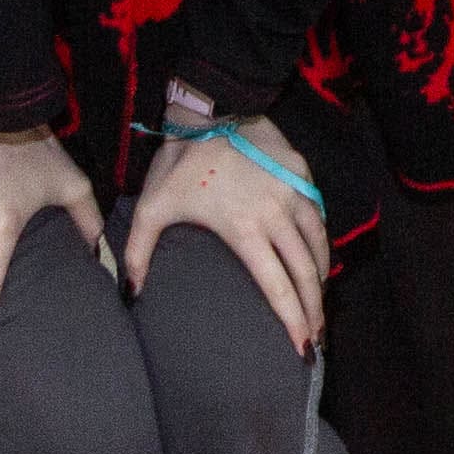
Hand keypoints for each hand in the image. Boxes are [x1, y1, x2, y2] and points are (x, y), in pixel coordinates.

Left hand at [128, 115, 328, 354]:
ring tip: (318, 299)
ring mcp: (294, 192)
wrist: (211, 105)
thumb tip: (131, 294)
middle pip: (306, 273)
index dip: (292, 320)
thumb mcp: (152, 206)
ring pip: (319, 244)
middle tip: (317, 337)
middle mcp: (277, 215)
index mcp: (244, 230)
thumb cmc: (180, 159)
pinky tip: (316, 254)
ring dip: (321, 277)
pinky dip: (320, 240)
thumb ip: (138, 253)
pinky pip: (318, 215)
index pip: (277, 286)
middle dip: (314, 310)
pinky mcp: (302, 173)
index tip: (302, 348)